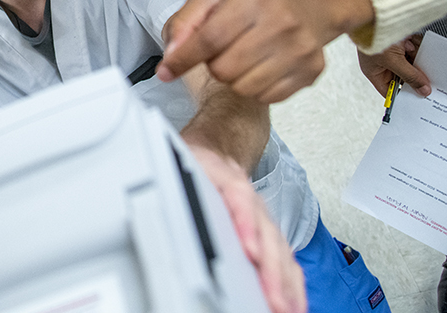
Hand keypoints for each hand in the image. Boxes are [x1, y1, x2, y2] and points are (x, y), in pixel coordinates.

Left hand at [157, 0, 374, 102]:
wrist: (311, 3)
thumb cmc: (257, 0)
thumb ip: (185, 21)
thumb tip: (171, 56)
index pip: (209, 39)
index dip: (182, 59)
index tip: (166, 71)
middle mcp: (281, 23)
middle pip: (224, 69)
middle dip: (213, 65)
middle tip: (222, 50)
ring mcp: (299, 49)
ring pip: (243, 88)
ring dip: (234, 78)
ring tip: (242, 57)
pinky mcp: (310, 71)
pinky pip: (266, 97)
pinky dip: (256, 87)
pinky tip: (261, 66)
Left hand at [188, 145, 306, 312]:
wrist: (218, 149)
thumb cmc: (198, 162)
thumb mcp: (180, 161)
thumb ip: (173, 180)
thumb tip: (154, 199)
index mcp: (226, 179)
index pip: (239, 197)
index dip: (246, 223)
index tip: (251, 250)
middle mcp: (251, 202)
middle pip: (266, 233)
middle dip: (270, 269)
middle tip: (272, 297)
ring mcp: (262, 218)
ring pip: (280, 251)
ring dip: (284, 283)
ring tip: (283, 309)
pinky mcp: (269, 234)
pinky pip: (285, 260)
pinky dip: (291, 285)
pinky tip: (292, 304)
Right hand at [357, 35, 429, 96]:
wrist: (374, 13)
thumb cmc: (371, 37)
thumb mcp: (393, 62)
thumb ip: (410, 76)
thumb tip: (423, 89)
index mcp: (374, 72)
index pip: (390, 90)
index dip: (403, 95)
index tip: (418, 97)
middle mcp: (383, 62)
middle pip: (404, 75)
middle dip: (415, 75)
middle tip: (428, 79)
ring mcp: (392, 51)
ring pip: (412, 61)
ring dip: (417, 58)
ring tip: (420, 57)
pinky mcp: (401, 40)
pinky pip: (415, 48)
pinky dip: (418, 46)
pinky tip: (415, 44)